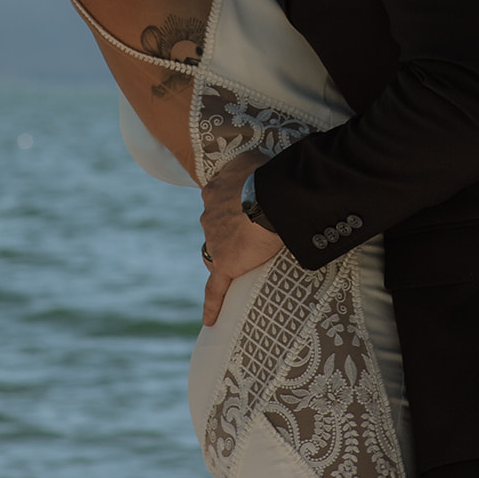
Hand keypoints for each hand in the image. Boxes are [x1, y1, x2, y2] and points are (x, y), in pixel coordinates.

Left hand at [200, 150, 282, 326]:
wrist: (270, 198)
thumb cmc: (266, 175)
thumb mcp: (252, 158)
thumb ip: (247, 164)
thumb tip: (253, 167)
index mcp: (214, 191)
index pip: (216, 204)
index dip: (230, 209)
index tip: (241, 212)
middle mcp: (209, 215)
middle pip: (215, 229)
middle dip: (229, 232)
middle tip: (252, 234)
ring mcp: (215, 242)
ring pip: (216, 253)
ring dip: (229, 255)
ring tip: (250, 258)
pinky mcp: (225, 265)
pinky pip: (214, 289)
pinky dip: (211, 305)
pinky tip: (210, 319)